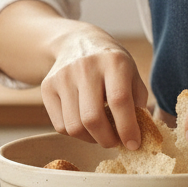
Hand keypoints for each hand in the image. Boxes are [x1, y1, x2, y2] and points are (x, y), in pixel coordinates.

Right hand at [41, 27, 148, 150]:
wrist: (77, 42)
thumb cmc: (111, 64)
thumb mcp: (132, 73)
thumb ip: (138, 102)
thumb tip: (140, 134)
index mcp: (114, 62)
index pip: (119, 101)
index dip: (127, 128)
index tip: (134, 144)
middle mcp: (86, 67)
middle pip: (92, 118)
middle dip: (107, 140)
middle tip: (115, 142)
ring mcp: (63, 76)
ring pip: (74, 127)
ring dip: (91, 139)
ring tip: (101, 133)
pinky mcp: (47, 87)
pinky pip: (60, 126)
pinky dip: (76, 134)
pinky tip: (85, 124)